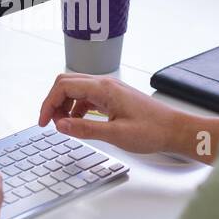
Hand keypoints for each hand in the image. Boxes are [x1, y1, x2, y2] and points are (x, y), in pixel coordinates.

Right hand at [37, 74, 187, 155]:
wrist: (174, 130)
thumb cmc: (152, 131)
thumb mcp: (115, 135)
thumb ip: (85, 129)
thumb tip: (60, 126)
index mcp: (104, 89)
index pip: (63, 86)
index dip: (48, 104)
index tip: (43, 122)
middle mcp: (105, 84)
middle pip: (67, 84)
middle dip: (54, 102)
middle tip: (51, 124)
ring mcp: (109, 89)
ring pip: (76, 90)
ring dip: (65, 106)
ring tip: (65, 126)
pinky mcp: (114, 97)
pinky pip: (87, 97)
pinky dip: (77, 108)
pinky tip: (80, 124)